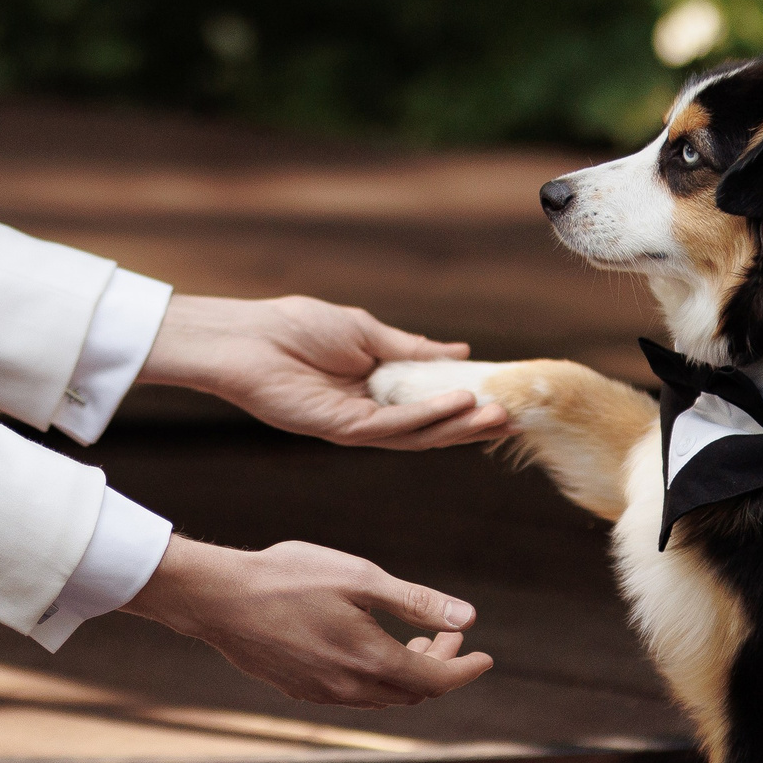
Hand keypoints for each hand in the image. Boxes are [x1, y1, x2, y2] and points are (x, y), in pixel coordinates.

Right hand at [121, 535, 493, 708]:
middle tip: (446, 635)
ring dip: (406, 676)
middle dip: (438, 668)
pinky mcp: (297, 689)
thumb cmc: (288, 578)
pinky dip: (375, 679)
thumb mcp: (359, 577)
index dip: (465, 670)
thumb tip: (467, 618)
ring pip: (382, 698)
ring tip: (411, 643)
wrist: (218, 598)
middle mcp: (349, 687)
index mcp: (370, 660)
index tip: (484, 656)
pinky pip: (352, 696)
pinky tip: (366, 650)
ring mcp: (321, 693)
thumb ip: (414, 602)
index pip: (436, 682)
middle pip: (411, 693)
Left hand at [139, 293, 510, 450]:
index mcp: (378, 386)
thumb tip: (460, 352)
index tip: (507, 394)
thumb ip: (411, 348)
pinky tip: (458, 402)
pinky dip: (427, 417)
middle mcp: (371, 411)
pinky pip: (392, 427)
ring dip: (460, 425)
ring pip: (418, 434)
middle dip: (473, 422)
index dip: (468, 399)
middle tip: (516, 417)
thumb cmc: (296, 327)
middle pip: (431, 425)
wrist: (247, 338)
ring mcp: (357, 424)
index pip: (431, 399)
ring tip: (498, 414)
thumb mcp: (367, 332)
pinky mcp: (341, 429)